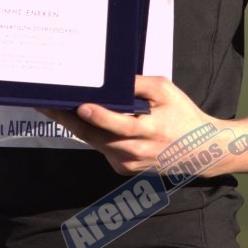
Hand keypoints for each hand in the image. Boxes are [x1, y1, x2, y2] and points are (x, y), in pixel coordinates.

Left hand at [41, 75, 219, 176]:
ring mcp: (128, 163)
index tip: (80, 105)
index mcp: (149, 131)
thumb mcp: (166, 91)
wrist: (201, 150)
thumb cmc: (183, 115)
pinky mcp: (124, 169)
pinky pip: (102, 149)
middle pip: (96, 136)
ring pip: (95, 143)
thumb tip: (113, 79)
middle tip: (47, 104)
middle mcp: (136, 151)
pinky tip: (80, 120)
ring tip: (56, 108)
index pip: (119, 125)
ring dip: (75, 127)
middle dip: (69, 120)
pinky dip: (91, 135)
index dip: (99, 116)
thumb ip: (139, 85)